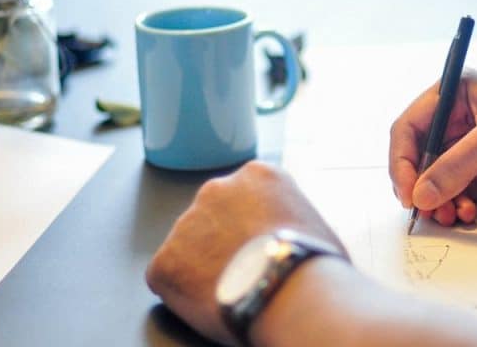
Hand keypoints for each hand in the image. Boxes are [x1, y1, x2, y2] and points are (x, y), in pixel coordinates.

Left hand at [146, 161, 344, 345]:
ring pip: (189, 246)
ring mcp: (185, 224)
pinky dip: (185, 292)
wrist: (289, 290)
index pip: (245, 197)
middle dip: (223, 240)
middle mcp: (216, 189)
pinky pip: (169, 277)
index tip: (259, 244)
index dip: (252, 225)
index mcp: (257, 175)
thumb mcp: (311, 220)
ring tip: (233, 288)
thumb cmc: (312, 262)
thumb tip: (281, 235)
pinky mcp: (164, 261)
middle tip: (245, 268)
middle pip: (213, 216)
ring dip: (204, 264)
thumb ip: (284, 216)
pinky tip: (214, 301)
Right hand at [389, 71, 476, 226]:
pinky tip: (469, 214)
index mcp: (459, 92)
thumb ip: (458, 164)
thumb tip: (422, 193)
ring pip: (433, 180)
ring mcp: (471, 149)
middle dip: (419, 185)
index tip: (407, 190)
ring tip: (451, 215)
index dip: (402, 160)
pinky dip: (454, 207)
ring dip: (436, 201)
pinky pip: (453, 195)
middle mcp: (460, 119)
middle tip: (425, 210)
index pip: (410, 126)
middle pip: (417, 156)